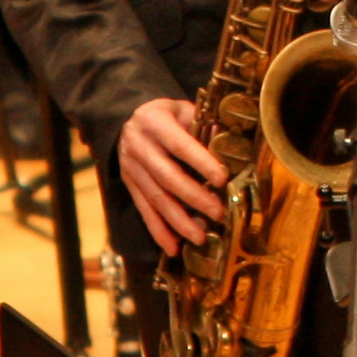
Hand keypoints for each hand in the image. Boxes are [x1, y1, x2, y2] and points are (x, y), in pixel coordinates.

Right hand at [118, 95, 228, 252]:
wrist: (127, 118)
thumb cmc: (165, 114)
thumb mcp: (182, 109)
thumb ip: (203, 124)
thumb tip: (229, 141)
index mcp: (155, 123)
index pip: (180, 146)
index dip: (201, 163)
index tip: (222, 179)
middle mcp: (139, 146)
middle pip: (168, 177)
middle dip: (194, 198)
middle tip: (219, 213)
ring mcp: (132, 168)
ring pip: (156, 198)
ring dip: (179, 221)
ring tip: (200, 237)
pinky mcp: (129, 184)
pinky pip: (143, 209)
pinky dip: (158, 230)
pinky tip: (172, 247)